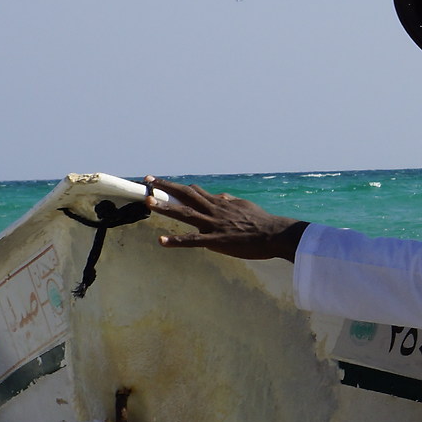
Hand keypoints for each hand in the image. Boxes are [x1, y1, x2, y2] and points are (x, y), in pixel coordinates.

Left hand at [143, 177, 309, 259]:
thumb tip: (220, 196)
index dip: (177, 187)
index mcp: (220, 203)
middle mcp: (213, 210)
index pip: (194, 191)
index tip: (163, 183)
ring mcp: (213, 224)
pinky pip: (193, 241)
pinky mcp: (216, 241)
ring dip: (166, 207)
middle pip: (185, 195)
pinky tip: (161, 241)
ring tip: (148, 202)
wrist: (274, 233)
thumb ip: (230, 201)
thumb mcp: (245, 206)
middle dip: (165, 187)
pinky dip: (176, 240)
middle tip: (147, 181)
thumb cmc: (262, 222)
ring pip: (185, 213)